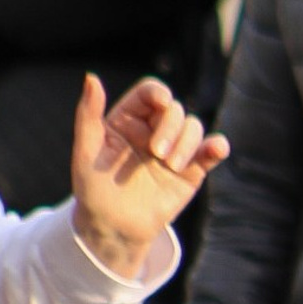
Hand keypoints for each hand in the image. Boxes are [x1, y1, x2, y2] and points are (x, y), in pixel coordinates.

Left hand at [69, 75, 229, 277]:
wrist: (114, 226)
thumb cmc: (93, 188)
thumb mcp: (85, 149)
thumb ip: (88, 113)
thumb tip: (91, 77)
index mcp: (128, 119)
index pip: (149, 93)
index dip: (158, 94)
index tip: (161, 104)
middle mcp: (153, 130)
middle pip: (175, 110)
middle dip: (171, 128)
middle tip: (158, 154)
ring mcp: (174, 150)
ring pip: (194, 128)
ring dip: (187, 143)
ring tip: (170, 166)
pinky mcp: (192, 171)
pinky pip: (210, 152)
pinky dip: (217, 147)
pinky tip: (216, 148)